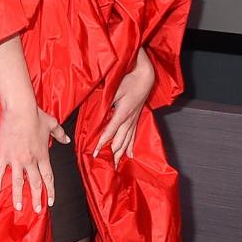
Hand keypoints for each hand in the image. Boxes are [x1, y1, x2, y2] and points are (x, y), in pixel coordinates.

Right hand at [0, 103, 69, 213]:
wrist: (20, 110)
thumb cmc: (36, 116)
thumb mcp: (52, 125)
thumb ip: (60, 135)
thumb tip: (67, 140)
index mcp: (43, 155)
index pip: (48, 177)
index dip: (50, 191)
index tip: (50, 202)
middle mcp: (30, 161)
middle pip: (35, 184)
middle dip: (36, 199)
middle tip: (36, 210)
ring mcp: (16, 159)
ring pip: (18, 182)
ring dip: (18, 196)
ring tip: (18, 207)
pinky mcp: (4, 155)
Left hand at [94, 49, 155, 165]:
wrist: (145, 76)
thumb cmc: (128, 79)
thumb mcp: (113, 89)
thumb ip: (105, 102)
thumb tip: (96, 113)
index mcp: (122, 113)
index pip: (110, 132)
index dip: (102, 143)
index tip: (95, 153)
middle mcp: (129, 119)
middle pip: (120, 140)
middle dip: (114, 153)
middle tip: (109, 165)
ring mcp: (134, 119)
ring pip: (128, 139)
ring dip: (122, 152)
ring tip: (118, 163)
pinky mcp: (137, 117)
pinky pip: (134, 134)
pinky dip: (131, 145)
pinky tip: (131, 154)